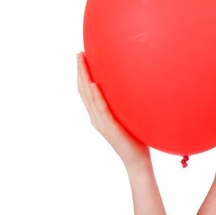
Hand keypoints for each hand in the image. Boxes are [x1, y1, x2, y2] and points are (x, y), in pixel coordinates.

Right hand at [77, 52, 150, 171]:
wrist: (137, 160)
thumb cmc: (136, 139)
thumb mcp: (128, 118)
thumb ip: (126, 105)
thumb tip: (134, 88)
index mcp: (99, 115)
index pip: (86, 91)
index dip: (82, 74)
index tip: (82, 57)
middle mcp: (96, 117)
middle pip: (83, 90)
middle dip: (80, 71)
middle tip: (78, 53)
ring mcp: (101, 122)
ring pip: (88, 96)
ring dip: (85, 77)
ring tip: (82, 61)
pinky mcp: (110, 127)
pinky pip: (102, 109)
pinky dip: (96, 96)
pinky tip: (94, 84)